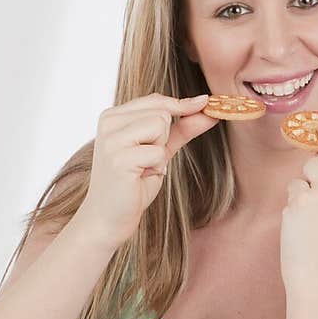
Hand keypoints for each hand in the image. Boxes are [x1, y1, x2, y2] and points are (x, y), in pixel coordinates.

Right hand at [79, 92, 217, 248]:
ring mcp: (112, 139)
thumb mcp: (160, 151)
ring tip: (141, 169)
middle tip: (145, 162)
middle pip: (162, 112)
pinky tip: (138, 178)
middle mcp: (109, 122)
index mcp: (113, 116)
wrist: (109, 218)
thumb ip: (182, 129)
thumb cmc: (132, 185)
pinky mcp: (119, 158)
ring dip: (159, 153)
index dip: (181, 105)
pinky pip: (158, 152)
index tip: (205, 101)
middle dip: (164, 139)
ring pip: (160, 126)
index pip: (156, 100)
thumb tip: (209, 110)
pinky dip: (156, 168)